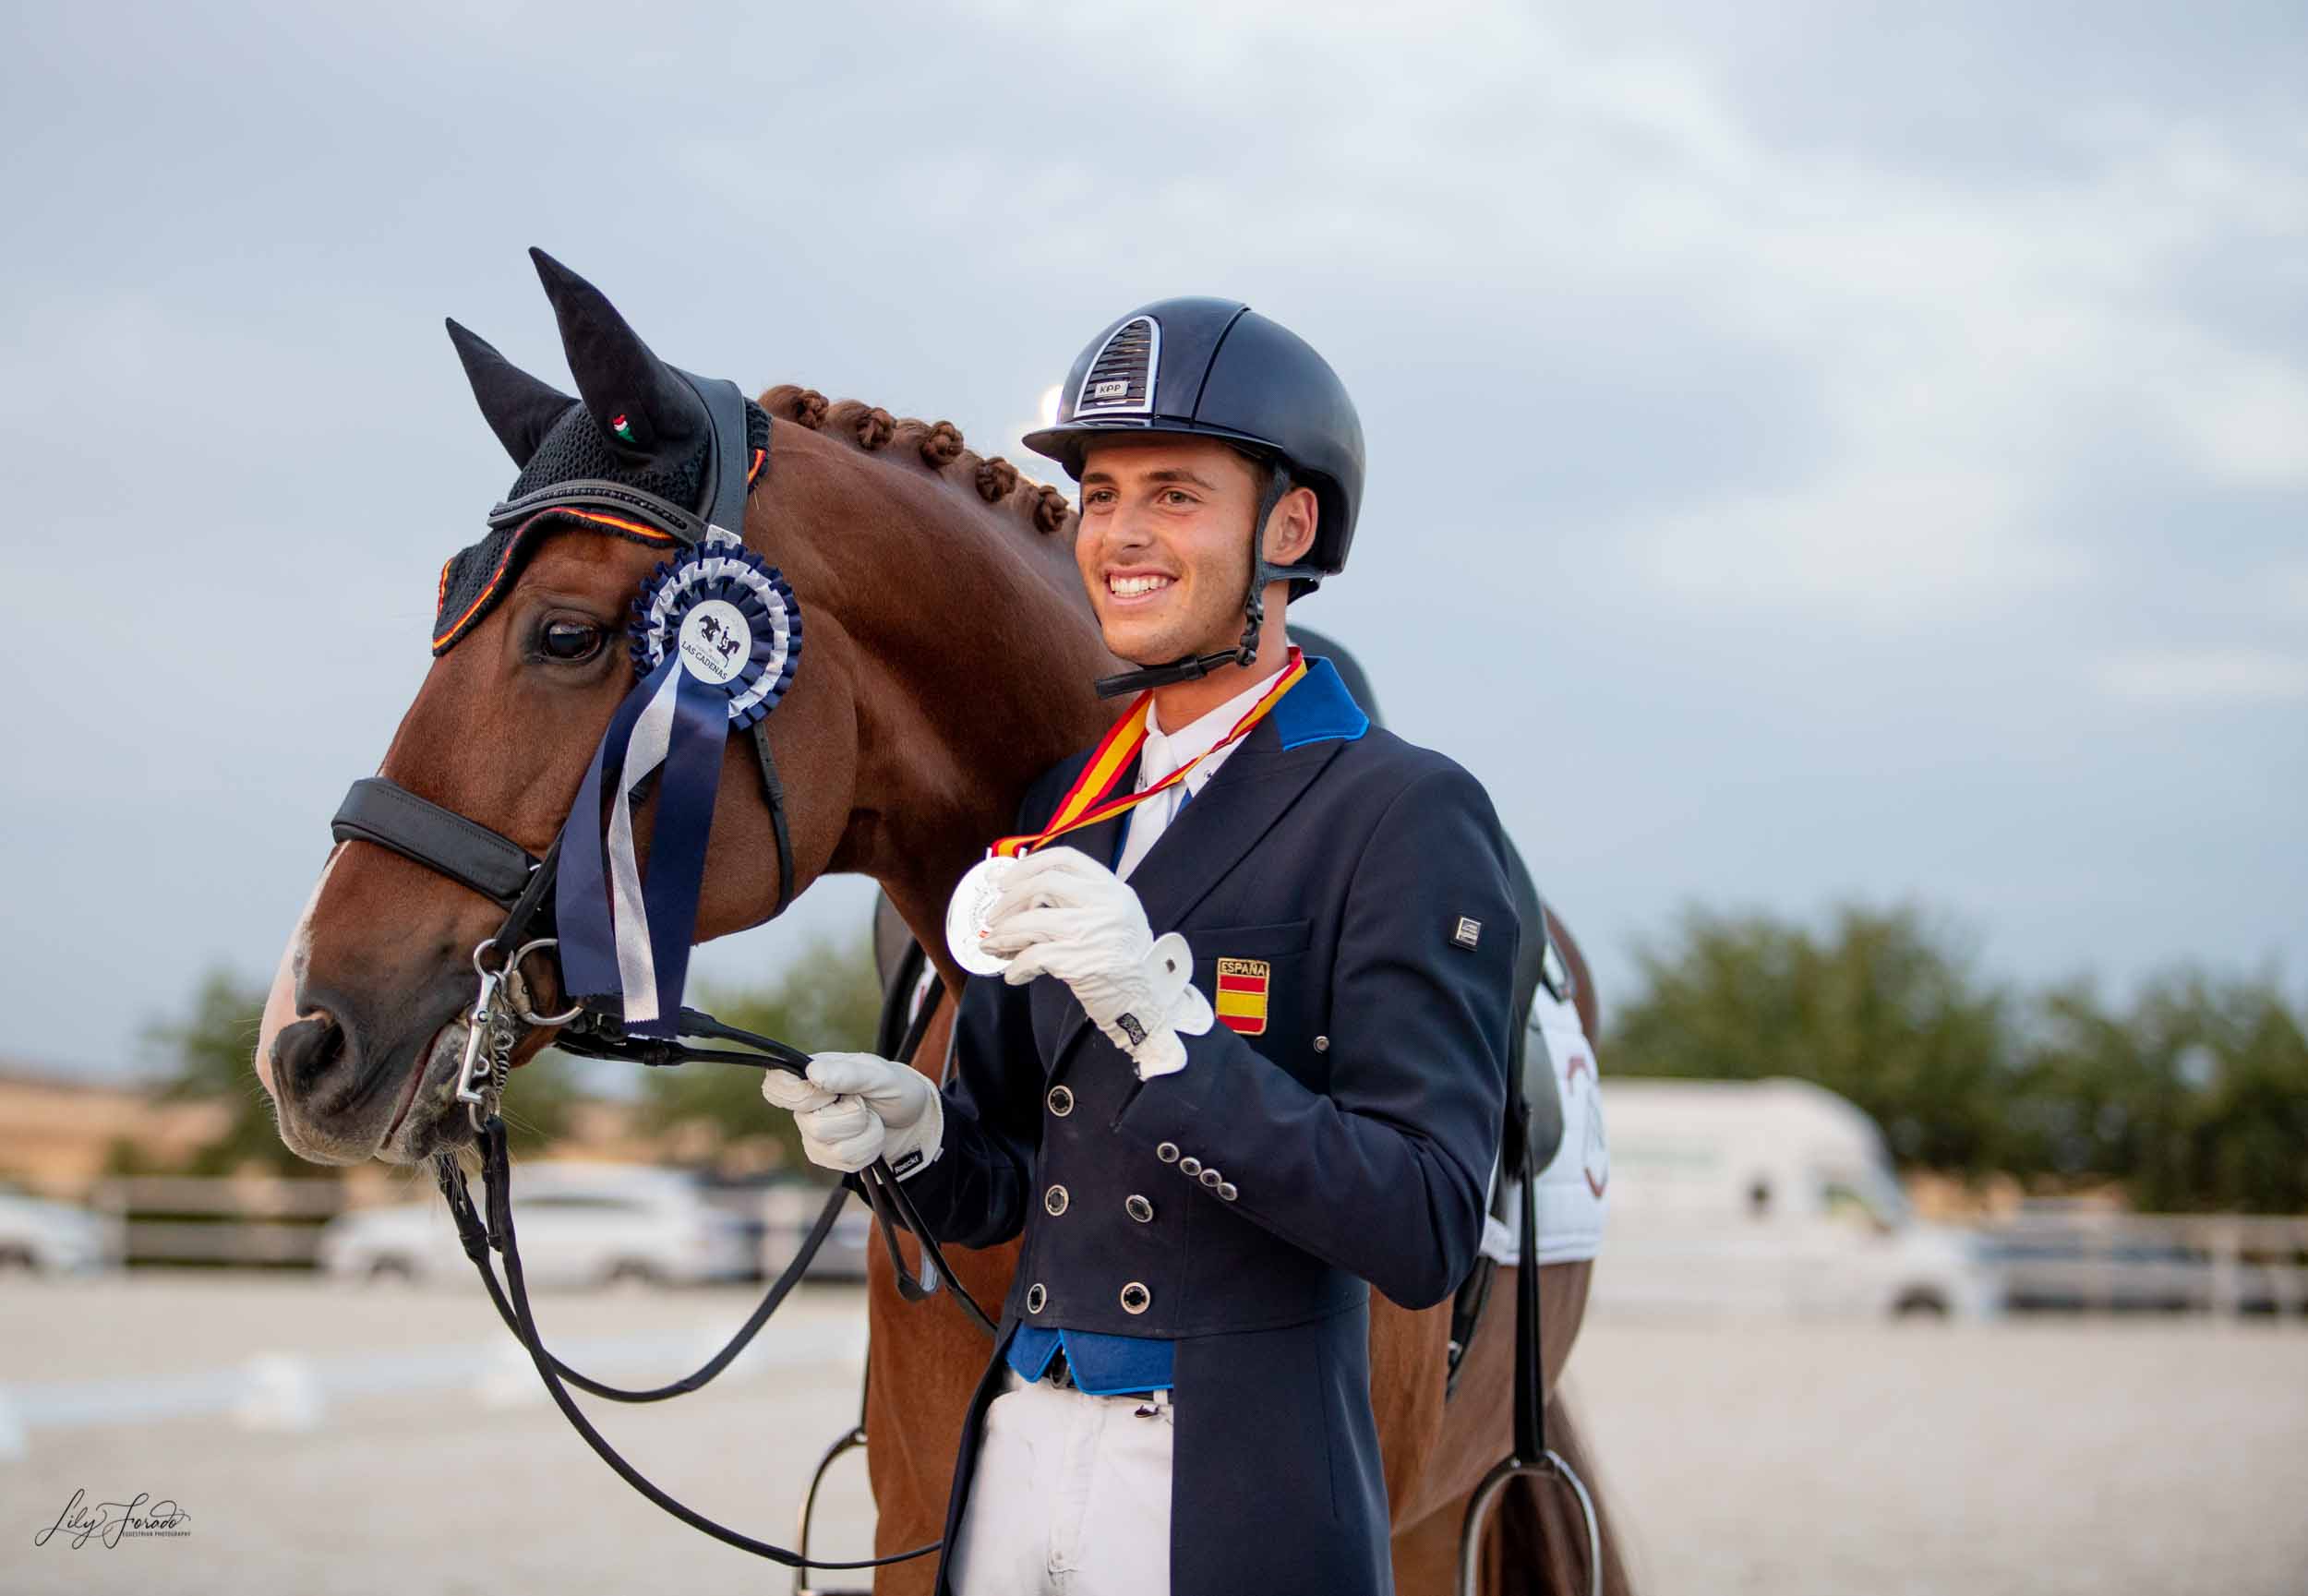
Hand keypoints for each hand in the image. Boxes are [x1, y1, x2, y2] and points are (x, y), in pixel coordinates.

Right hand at [761, 1052, 943, 1177]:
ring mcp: (814, 1132)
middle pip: (810, 1123)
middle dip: (851, 1116)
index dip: (801, 1095)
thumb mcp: (880, 1075)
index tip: (831, 1091)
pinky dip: (867, 1149)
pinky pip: (844, 1161)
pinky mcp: (826, 1156)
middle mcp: (807, 1105)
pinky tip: (871, 1135)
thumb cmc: (894, 1088)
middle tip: (864, 1102)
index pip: (776, 1086)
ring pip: (830, 1146)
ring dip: (865, 1133)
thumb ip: (848, 1073)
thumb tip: (813, 1072)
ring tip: (873, 1118)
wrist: (914, 1120)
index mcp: (813, 1075)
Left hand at [980, 847, 1211, 1077]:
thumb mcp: (1112, 918)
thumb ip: (1076, 901)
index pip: (1065, 858)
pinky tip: (1014, 974)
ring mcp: (1092, 932)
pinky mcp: (1078, 962)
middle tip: (992, 917)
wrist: (1145, 1003)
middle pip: (1043, 883)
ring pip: (1031, 921)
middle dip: (1009, 900)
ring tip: (992, 946)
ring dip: (1004, 935)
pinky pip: (1033, 957)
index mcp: (1112, 889)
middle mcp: (1105, 904)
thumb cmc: (1124, 962)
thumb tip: (1020, 896)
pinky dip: (1016, 967)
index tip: (1005, 880)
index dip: (1029, 865)